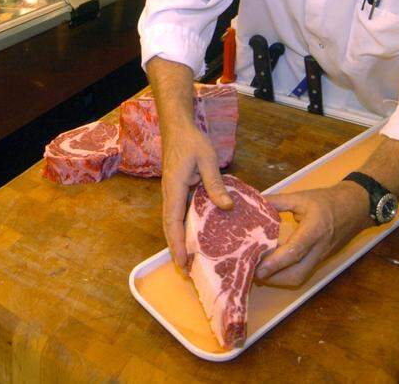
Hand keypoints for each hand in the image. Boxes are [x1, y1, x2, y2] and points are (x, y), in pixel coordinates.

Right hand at [162, 120, 232, 272]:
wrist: (178, 127)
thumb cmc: (192, 141)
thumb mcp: (208, 160)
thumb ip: (215, 184)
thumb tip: (227, 208)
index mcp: (174, 189)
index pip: (173, 221)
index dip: (177, 243)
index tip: (182, 261)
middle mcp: (170, 195)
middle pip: (170, 227)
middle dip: (176, 249)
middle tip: (186, 271)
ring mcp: (173, 193)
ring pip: (174, 222)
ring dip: (180, 241)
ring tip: (190, 260)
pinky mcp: (178, 191)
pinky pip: (180, 214)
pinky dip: (185, 229)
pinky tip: (196, 237)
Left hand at [256, 181, 371, 284]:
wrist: (356, 207)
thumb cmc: (328, 200)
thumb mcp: (301, 196)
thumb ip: (276, 201)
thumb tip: (254, 204)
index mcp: (314, 229)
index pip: (295, 251)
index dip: (275, 262)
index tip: (258, 267)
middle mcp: (318, 248)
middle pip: (297, 273)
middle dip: (274, 278)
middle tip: (252, 272)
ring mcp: (321, 256)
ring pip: (300, 276)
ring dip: (279, 279)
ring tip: (260, 271)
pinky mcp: (320, 259)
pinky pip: (303, 272)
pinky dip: (287, 274)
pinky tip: (274, 267)